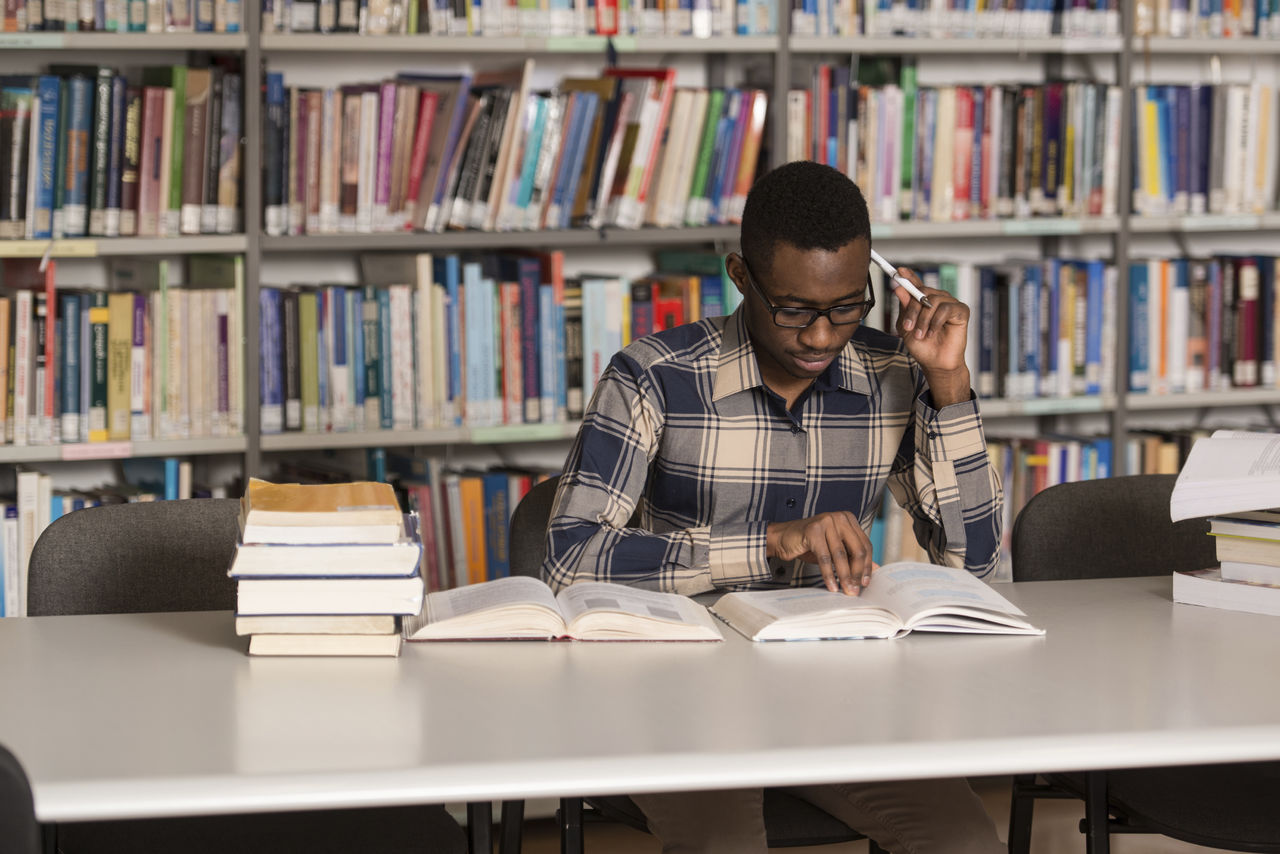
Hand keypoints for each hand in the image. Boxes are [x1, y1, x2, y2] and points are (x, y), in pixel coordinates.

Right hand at [766, 512, 874, 594]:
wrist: (783, 538)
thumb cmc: (809, 543)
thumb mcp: (835, 549)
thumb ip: (853, 556)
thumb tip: (873, 568)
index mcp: (848, 519)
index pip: (865, 545)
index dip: (867, 566)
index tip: (865, 582)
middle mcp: (839, 518)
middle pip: (856, 549)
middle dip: (857, 573)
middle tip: (855, 589)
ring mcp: (826, 522)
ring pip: (841, 555)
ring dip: (844, 576)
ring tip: (846, 590)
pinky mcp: (813, 530)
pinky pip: (825, 557)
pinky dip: (828, 574)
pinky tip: (831, 585)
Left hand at [890, 266, 971, 405]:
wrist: (935, 363)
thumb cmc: (923, 346)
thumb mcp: (906, 326)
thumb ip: (904, 307)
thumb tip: (899, 288)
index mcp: (924, 301)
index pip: (916, 284)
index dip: (908, 276)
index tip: (899, 271)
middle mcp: (938, 299)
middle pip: (922, 291)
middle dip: (912, 309)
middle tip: (908, 326)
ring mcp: (950, 303)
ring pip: (933, 300)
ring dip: (923, 320)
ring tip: (921, 334)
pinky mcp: (961, 311)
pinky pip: (946, 309)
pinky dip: (936, 322)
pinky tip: (933, 332)